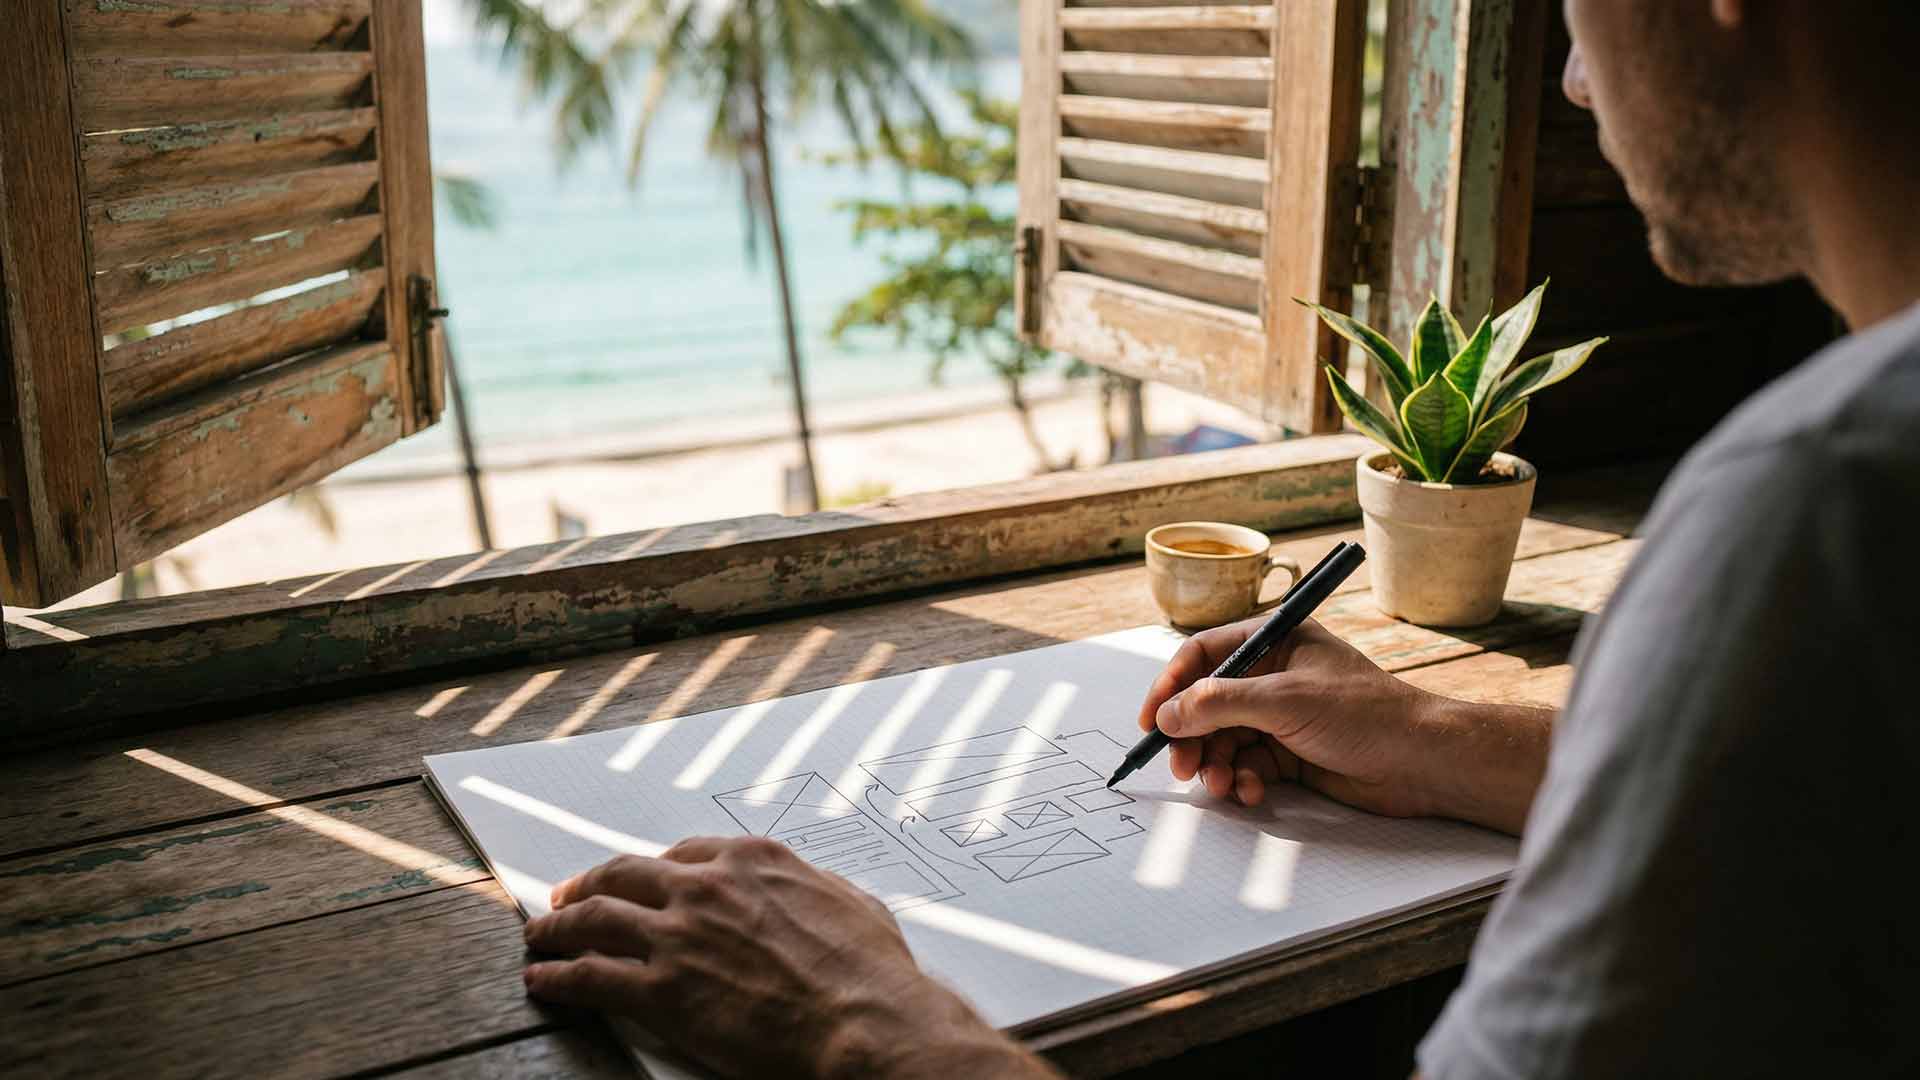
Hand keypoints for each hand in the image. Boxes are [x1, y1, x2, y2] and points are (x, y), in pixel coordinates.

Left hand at [523, 837, 1055, 1079]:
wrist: (863, 1022)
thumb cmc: (870, 973)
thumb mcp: (853, 904)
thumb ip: (818, 889)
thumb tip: (816, 889)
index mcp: (753, 862)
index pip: (682, 854)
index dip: (650, 868)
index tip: (636, 878)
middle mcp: (706, 888)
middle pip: (625, 875)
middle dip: (590, 883)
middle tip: (568, 895)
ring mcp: (678, 936)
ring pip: (594, 918)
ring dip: (558, 926)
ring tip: (540, 936)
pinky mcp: (659, 990)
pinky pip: (590, 976)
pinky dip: (558, 977)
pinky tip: (544, 980)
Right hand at [1137, 617, 1552, 833]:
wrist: (1423, 762)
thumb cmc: (1365, 714)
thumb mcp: (1285, 700)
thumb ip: (1220, 704)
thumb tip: (1167, 715)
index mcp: (1274, 641)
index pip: (1203, 655)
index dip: (1171, 686)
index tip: (1151, 720)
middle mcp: (1273, 676)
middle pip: (1206, 703)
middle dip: (1191, 737)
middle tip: (1181, 767)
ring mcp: (1281, 717)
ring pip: (1224, 740)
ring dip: (1215, 765)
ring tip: (1222, 787)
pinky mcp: (1291, 755)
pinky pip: (1247, 766)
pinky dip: (1242, 781)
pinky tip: (1253, 792)